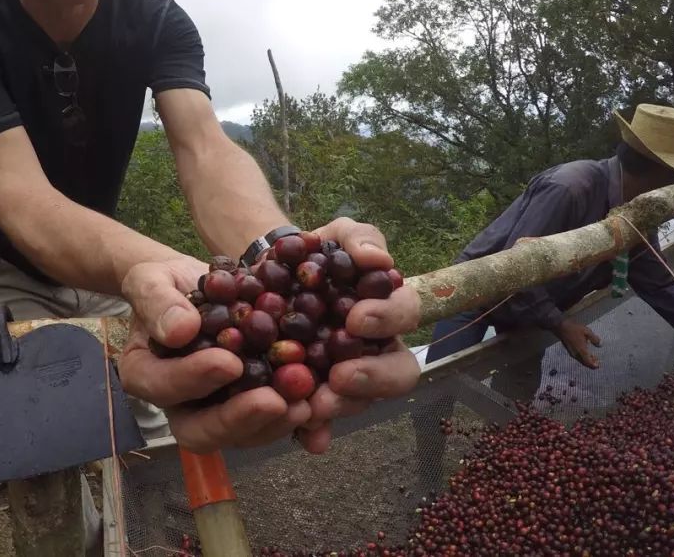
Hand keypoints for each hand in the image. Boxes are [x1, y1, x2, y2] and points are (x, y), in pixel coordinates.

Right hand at [118, 259, 310, 452]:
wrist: (195, 286)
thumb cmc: (166, 285)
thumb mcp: (151, 281)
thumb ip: (158, 303)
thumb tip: (180, 330)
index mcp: (145, 375)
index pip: (164, 387)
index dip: (194, 380)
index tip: (229, 362)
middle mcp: (179, 404)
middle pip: (202, 431)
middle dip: (240, 419)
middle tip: (275, 401)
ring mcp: (216, 410)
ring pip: (241, 435)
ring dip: (273, 424)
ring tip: (305, 403)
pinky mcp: (250, 405)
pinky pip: (271, 423)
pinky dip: (298, 426)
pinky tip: (321, 417)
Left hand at [292, 218, 421, 452]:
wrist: (268, 273)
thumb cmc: (315, 253)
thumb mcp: (337, 236)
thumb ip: (360, 240)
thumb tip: (377, 259)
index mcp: (387, 311)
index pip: (405, 317)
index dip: (388, 320)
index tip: (356, 319)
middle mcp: (374, 349)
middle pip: (396, 373)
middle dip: (372, 378)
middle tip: (340, 376)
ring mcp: (344, 375)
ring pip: (358, 400)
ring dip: (340, 406)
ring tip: (313, 406)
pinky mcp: (312, 394)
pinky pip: (319, 422)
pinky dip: (314, 432)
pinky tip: (307, 438)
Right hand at [553, 319, 601, 367]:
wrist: (560, 327)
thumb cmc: (574, 328)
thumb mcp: (587, 331)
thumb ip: (594, 339)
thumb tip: (600, 344)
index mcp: (582, 350)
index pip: (588, 362)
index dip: (594, 365)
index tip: (598, 365)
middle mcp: (576, 353)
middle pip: (584, 363)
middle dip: (591, 364)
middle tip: (597, 361)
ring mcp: (572, 352)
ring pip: (580, 360)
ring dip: (586, 360)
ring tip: (592, 357)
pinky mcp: (569, 350)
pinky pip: (577, 357)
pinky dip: (582, 357)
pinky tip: (584, 352)